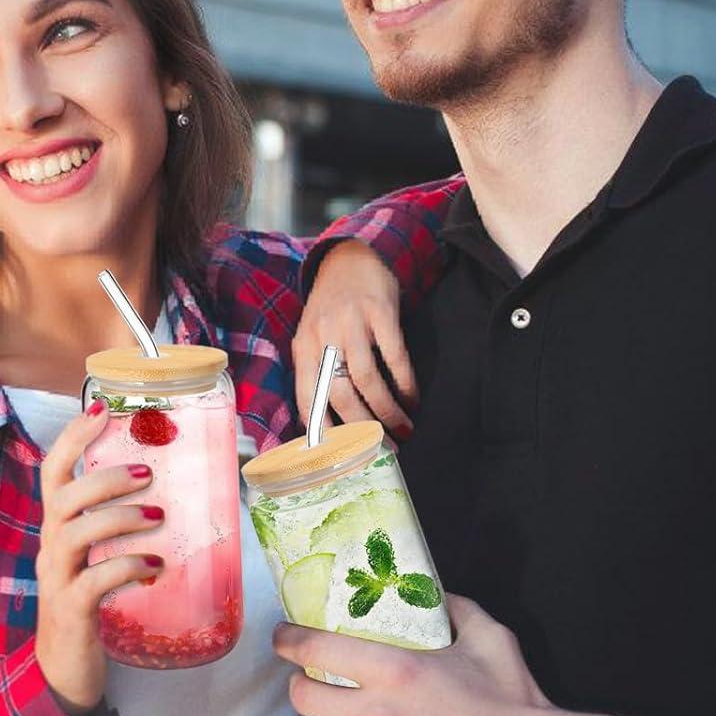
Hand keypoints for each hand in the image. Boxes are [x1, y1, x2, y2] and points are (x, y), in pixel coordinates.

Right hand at [35, 399, 164, 713]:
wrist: (64, 672)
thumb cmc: (89, 605)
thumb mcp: (97, 557)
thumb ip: (118, 527)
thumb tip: (171, 492)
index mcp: (57, 527)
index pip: (52, 472)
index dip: (73, 439)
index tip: (101, 409)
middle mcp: (50, 546)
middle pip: (63, 497)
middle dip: (104, 478)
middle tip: (146, 472)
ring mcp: (56, 579)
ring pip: (75, 532)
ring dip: (119, 517)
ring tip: (158, 517)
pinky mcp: (70, 611)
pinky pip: (93, 581)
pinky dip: (125, 566)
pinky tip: (154, 565)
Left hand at [273, 595, 559, 715]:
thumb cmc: (514, 704)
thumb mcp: (489, 638)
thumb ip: (456, 608)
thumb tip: (436, 592)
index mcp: (395, 669)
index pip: (312, 648)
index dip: (289, 642)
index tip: (284, 640)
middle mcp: (375, 713)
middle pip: (302, 698)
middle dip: (306, 691)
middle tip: (320, 690)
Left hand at [295, 240, 417, 438]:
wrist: (350, 257)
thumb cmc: (332, 307)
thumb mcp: (313, 337)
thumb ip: (317, 372)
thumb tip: (324, 426)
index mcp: (303, 348)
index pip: (307, 400)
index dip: (324, 433)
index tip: (342, 458)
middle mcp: (323, 336)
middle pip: (340, 395)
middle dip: (363, 428)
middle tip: (384, 448)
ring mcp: (351, 322)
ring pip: (367, 379)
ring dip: (387, 411)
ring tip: (404, 428)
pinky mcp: (380, 311)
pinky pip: (394, 355)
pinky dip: (405, 382)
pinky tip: (412, 398)